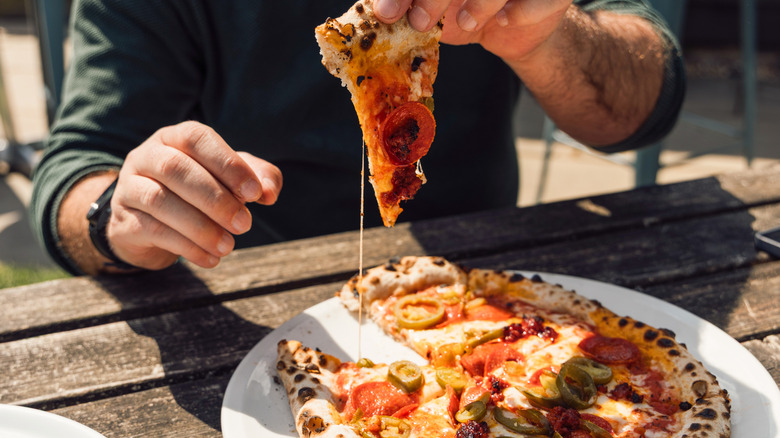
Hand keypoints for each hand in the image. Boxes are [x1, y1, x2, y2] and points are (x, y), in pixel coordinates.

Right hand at [107, 121, 282, 269]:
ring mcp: (129, 189)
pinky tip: (211, 258)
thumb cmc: (197, 192)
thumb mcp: (230, 179)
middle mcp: (146, 157)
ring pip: (159, 200)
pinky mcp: (123, 222)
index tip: (255, 193)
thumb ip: (258, 177)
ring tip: (229, 245)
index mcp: (174, 138)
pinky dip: (186, 247)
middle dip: (215, 198)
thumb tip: (269, 192)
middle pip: (175, 169)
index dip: (227, 163)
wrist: (148, 225)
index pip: (196, 138)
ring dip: (200, 226)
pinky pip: (152, 230)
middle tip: (245, 224)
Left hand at [372, 0, 572, 62]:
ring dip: (479, 0)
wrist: (515, 24)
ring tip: (463, 22)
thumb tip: (376, 11)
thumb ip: (404, 2)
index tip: (385, 11)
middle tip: (417, 21)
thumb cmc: (464, 6)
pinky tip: (504, 21)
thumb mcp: (429, 4)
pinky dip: (520, 10)